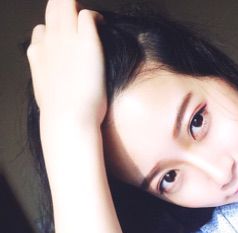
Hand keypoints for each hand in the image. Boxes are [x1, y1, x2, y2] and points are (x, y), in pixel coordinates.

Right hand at [27, 0, 106, 129]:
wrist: (69, 120)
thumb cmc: (62, 117)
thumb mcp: (47, 97)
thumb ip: (50, 85)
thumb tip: (58, 92)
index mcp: (37, 55)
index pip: (42, 31)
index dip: (55, 33)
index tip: (68, 43)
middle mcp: (49, 42)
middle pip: (53, 10)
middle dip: (66, 12)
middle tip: (81, 25)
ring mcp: (67, 40)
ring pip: (67, 5)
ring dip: (78, 10)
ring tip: (92, 24)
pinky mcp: (87, 42)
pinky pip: (88, 15)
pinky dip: (96, 17)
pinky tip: (103, 26)